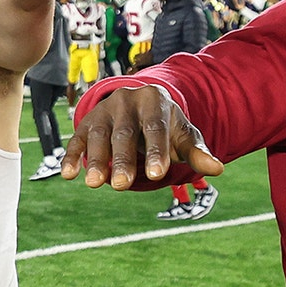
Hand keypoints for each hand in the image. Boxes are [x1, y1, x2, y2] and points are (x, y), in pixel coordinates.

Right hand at [60, 85, 223, 189]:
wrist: (139, 104)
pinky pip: (77, 138)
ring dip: (95, 160)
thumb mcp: (182, 134)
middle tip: (122, 186)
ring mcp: (104, 110)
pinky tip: (68, 174)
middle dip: (122, 160)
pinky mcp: (86, 120)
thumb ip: (196, 151)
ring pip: (98, 135)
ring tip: (94, 184)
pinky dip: (72, 156)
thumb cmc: (165, 125)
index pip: (155, 127)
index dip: (156, 151)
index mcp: (155, 100)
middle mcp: (126, 100)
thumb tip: (216, 168)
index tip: (156, 176)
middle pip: (124, 133)